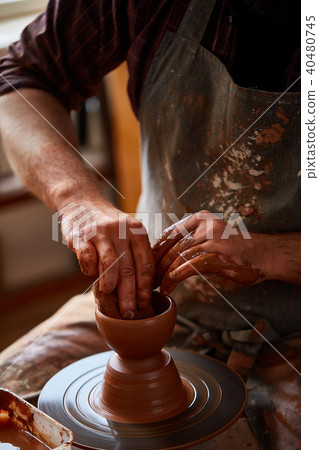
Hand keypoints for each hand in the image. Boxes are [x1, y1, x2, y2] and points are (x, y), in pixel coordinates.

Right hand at [59, 201, 154, 315]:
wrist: (81, 202)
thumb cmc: (108, 226)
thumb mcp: (127, 233)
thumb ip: (133, 256)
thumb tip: (138, 292)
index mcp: (137, 232)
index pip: (146, 264)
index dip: (145, 287)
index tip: (144, 304)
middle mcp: (121, 230)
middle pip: (129, 268)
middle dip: (129, 294)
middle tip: (128, 312)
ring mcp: (100, 232)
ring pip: (110, 264)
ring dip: (110, 284)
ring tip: (109, 296)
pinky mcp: (81, 235)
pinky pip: (87, 258)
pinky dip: (89, 270)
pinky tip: (90, 275)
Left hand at [153, 211, 265, 294]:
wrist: (264, 254)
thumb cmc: (235, 250)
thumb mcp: (210, 238)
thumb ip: (191, 241)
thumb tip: (165, 255)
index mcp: (199, 219)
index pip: (169, 234)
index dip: (155, 251)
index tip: (146, 265)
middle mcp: (203, 224)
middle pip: (171, 245)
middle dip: (157, 265)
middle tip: (148, 280)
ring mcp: (211, 237)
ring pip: (179, 256)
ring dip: (165, 274)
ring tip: (158, 287)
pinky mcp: (218, 252)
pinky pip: (191, 264)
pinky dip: (178, 275)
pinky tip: (170, 285)